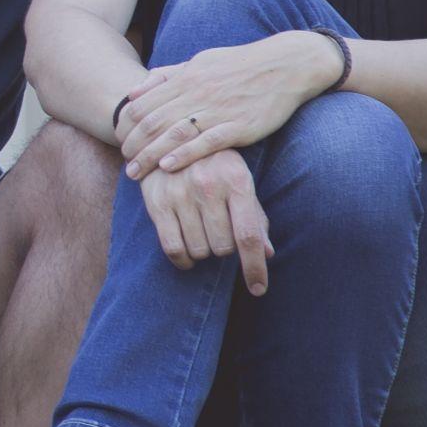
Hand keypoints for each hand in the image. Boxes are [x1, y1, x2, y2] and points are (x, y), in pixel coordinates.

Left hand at [120, 33, 340, 179]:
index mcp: (186, 77)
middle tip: (122, 163)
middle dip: (133, 145)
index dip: (126, 125)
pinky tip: (168, 167)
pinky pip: (206, 143)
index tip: (118, 141)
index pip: (144, 104)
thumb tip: (135, 89)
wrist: (286, 65)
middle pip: (153, 122)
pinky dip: (184, 155)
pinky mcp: (238, 126)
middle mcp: (197, 92)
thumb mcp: (200, 61)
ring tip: (135, 173)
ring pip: (174, 134)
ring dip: (150, 155)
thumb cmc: (240, 64)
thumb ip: (167, 75)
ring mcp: (218, 110)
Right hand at [138, 148, 271, 293]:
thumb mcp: (240, 182)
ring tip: (203, 234)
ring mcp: (181, 193)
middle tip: (220, 232)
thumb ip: (255, 217)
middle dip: (225, 248)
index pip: (248, 235)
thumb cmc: (215, 165)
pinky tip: (187, 256)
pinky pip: (173, 248)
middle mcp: (209, 185)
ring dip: (204, 251)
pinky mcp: (158, 202)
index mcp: (237, 180)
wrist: (170, 136)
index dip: (254, 267)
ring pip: (199, 250)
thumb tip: (268, 254)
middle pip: (223, 247)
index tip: (258, 289)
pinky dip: (183, 260)